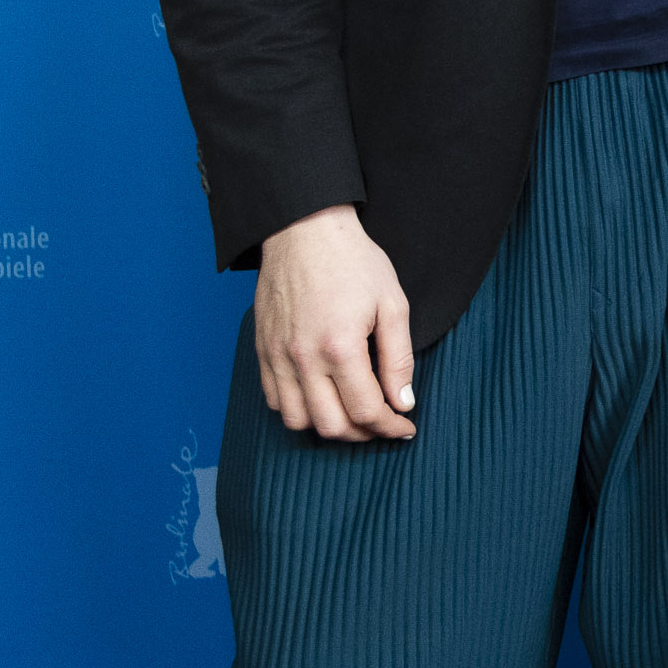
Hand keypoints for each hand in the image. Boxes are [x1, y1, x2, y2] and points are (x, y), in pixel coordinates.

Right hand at [251, 204, 415, 441]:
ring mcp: (277, 357)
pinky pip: (274, 400)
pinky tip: (322, 398)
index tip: (405, 427)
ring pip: (297, 420)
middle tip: (383, 424)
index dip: (390, 427)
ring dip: (328, 427)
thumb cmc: (355, 263)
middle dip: (363, 434)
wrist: (304, 232)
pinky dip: (299, 410)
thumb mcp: (393, 304)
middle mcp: (303, 359)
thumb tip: (403, 401)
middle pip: (330, 426)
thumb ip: (399, 358)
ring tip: (353, 415)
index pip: (366, 411)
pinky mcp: (262, 351)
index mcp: (340, 347)